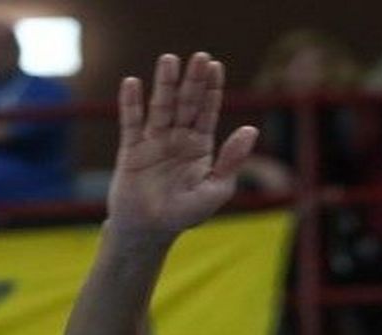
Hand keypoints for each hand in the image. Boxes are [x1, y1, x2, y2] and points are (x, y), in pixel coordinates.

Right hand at [107, 52, 259, 238]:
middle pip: (186, 103)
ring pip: (160, 107)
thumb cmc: (186, 213)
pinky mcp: (131, 149)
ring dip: (165, 84)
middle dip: (192, 81)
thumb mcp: (216, 189)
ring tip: (169, 60)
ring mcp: (154, 141)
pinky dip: (131, 103)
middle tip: (199, 56)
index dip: (211, 89)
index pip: (207, 111)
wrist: (150, 231)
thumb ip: (232, 160)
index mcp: (200, 146)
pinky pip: (131, 122)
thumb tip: (251, 129)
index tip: (216, 66)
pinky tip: (133, 83)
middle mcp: (177, 138)